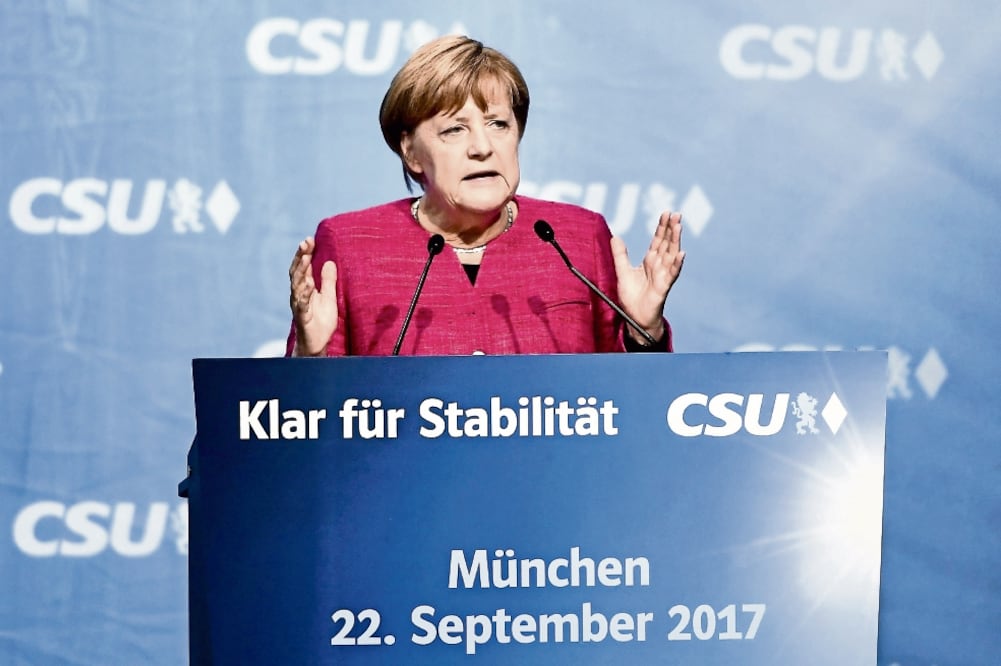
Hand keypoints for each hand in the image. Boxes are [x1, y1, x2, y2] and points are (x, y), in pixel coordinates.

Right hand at [288, 237, 337, 355]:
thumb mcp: (329, 297)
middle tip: (306, 242)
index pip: (303, 267)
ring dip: (301, 270)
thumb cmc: (321, 321)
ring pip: (296, 284)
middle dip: (301, 256)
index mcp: (305, 288)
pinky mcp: (301, 316)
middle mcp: (298, 294)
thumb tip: (330, 262)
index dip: (306, 253)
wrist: (316, 344)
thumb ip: (329, 281)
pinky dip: (304, 293)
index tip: (310, 239)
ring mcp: (298, 304)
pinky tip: (308, 284)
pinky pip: (301, 303)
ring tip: (306, 257)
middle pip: (297, 272)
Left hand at [610, 211, 684, 342]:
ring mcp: (663, 275)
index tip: (666, 212)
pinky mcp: (663, 287)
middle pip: (667, 243)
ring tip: (679, 226)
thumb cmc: (632, 296)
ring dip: (676, 240)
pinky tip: (681, 253)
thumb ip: (619, 255)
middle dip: (671, 228)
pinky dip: (677, 263)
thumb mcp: (622, 271)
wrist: (635, 318)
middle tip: (676, 213)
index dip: (662, 227)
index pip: (658, 240)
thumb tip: (615, 237)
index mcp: (650, 261)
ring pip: (672, 255)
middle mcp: (659, 266)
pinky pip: (671, 274)